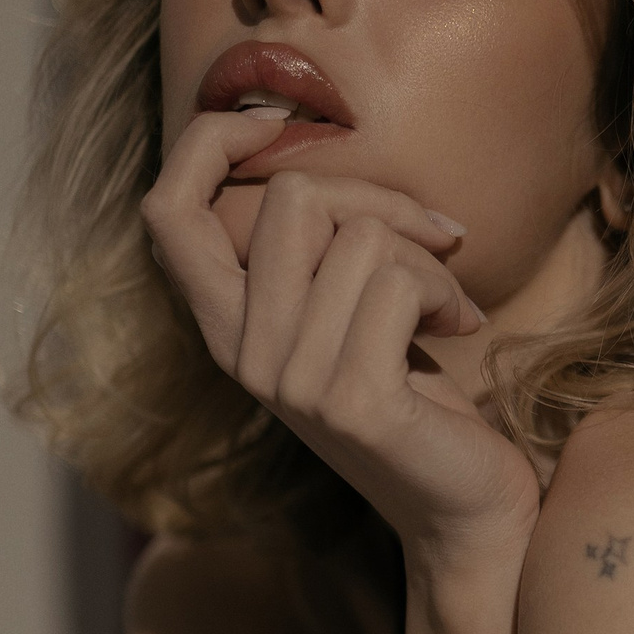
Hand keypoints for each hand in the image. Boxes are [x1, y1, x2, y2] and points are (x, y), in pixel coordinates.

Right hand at [142, 107, 540, 567]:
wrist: (467, 509)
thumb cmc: (418, 397)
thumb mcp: (347, 312)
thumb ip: (314, 249)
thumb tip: (301, 138)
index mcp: (229, 328)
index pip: (167, 212)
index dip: (210, 144)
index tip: (278, 124)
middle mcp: (245, 355)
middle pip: (291, 200)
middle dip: (379, 202)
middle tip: (433, 241)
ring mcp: (292, 381)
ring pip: (361, 237)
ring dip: (428, 258)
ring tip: (448, 305)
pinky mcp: (351, 399)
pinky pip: (398, 280)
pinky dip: (447, 290)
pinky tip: (462, 326)